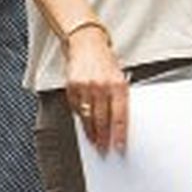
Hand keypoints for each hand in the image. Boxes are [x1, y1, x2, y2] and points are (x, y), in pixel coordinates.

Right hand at [64, 26, 127, 153]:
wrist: (86, 42)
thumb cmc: (105, 60)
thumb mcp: (118, 77)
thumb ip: (119, 97)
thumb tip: (118, 121)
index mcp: (118, 86)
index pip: (120, 117)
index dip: (119, 135)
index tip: (119, 147)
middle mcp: (102, 87)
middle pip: (103, 120)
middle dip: (104, 137)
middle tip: (104, 149)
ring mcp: (85, 87)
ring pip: (87, 116)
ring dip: (91, 131)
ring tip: (93, 141)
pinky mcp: (71, 86)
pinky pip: (75, 107)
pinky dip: (79, 117)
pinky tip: (83, 123)